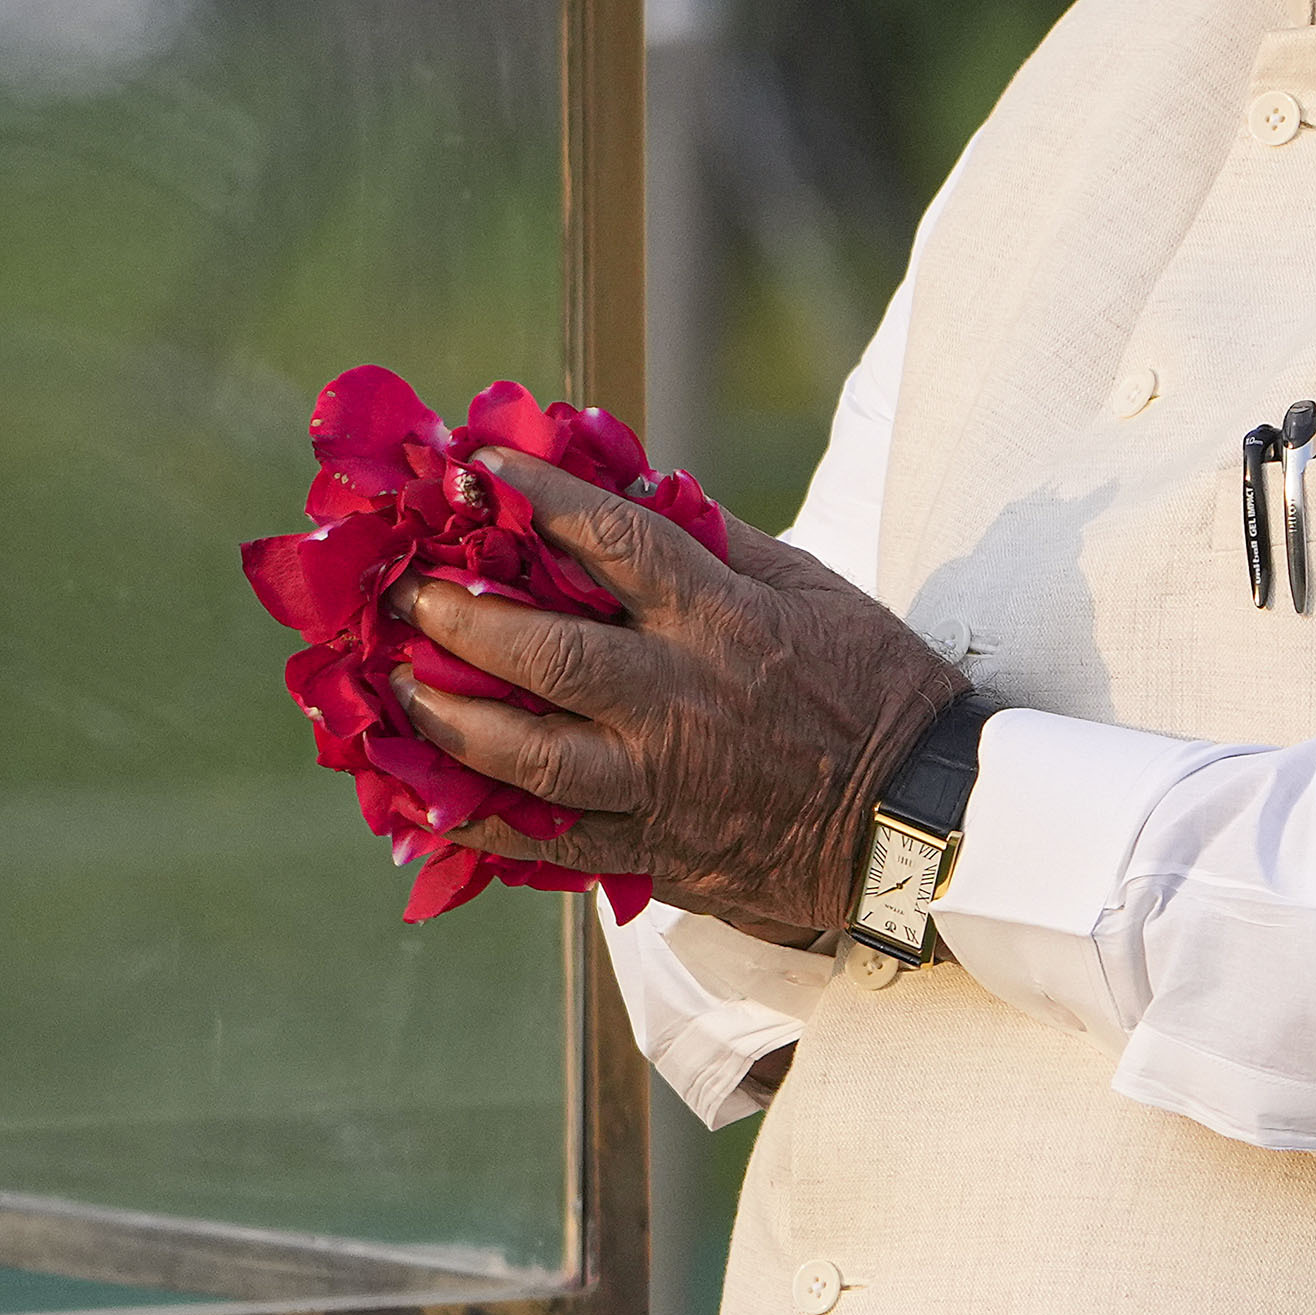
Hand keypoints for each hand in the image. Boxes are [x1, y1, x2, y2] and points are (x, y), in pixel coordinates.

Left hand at [391, 449, 970, 938]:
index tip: (476, 465)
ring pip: (529, 755)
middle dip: (461, 619)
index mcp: (720, 619)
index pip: (613, 539)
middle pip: (547, 652)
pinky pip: (549, 840)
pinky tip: (424, 800)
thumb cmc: (869, 687)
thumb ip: (718, 540)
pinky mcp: (654, 849)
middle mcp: (678, 697)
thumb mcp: (809, 589)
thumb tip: (632, 486)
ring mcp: (660, 781)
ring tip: (397, 690)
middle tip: (405, 594)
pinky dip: (479, 821)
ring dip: (448, 721)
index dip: (537, 495)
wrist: (918, 818)